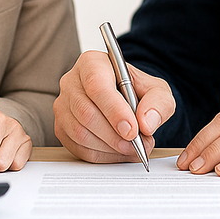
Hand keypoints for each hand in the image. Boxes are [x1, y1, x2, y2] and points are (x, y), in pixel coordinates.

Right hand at [53, 50, 175, 162]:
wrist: (126, 100)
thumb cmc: (137, 91)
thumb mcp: (157, 90)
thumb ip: (158, 102)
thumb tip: (146, 123)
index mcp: (93, 63)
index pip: (97, 85)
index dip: (114, 110)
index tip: (133, 130)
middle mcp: (72, 81)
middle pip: (86, 112)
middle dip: (114, 135)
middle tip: (137, 144)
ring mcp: (63, 105)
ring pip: (80, 133)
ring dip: (110, 147)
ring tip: (132, 148)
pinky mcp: (61, 127)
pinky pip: (77, 148)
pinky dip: (101, 155)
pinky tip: (118, 151)